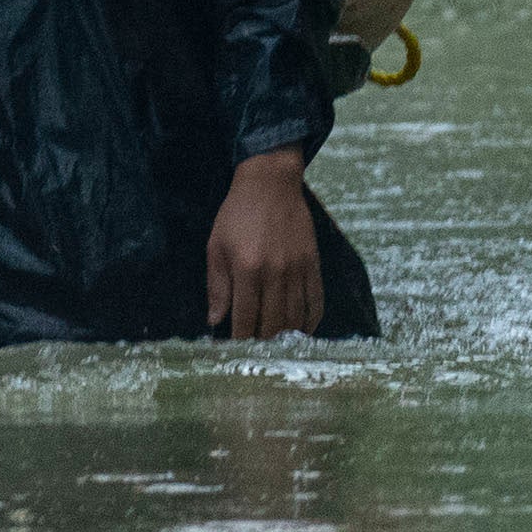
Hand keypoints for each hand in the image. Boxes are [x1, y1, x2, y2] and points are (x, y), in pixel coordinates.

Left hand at [204, 150, 320, 338]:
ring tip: (274, 339)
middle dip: (261, 340)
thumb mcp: (216, 247)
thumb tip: (214, 321)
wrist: (270, 184)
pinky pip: (317, 301)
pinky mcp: (313, 264)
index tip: (234, 347)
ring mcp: (298, 270)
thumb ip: (216, 286)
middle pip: (272, 323)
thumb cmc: (236, 215)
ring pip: (294, 318)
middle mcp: (275, 273)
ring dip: (284, 335)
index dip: (239, 338)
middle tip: (253, 344)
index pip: (245, 318)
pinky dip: (311, 321)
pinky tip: (302, 331)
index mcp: (247, 269)